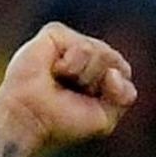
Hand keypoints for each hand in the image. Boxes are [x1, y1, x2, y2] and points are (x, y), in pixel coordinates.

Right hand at [0, 22, 136, 151]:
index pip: (123, 71)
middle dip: (98, 83)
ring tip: (61, 81)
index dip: (114, 91)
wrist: (30, 119)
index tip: (89, 102)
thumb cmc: (63, 122)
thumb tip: (113, 72)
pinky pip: (82, 47)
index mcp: (99, 71)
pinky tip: (54, 70)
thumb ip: (125, 96)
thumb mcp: (105, 118)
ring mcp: (70, 43)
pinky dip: (71, 65)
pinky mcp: (54, 34)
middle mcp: (86, 54)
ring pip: (101, 51)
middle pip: (115, 60)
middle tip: (73, 92)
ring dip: (84, 76)